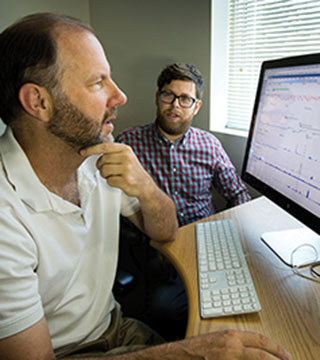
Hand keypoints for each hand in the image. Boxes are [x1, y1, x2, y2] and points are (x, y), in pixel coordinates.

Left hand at [80, 143, 153, 198]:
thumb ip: (112, 152)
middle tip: (108, 170)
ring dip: (105, 175)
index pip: (104, 146)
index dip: (92, 149)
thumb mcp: (125, 156)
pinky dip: (111, 182)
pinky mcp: (126, 180)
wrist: (144, 185)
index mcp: (125, 149)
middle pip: (102, 160)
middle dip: (101, 166)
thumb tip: (92, 149)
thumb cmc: (132, 170)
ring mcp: (127, 169)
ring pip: (104, 170)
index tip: (82, 152)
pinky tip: (119, 181)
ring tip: (114, 175)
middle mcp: (126, 157)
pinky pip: (109, 181)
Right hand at [172, 330, 290, 359]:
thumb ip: (236, 343)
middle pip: (262, 356)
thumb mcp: (219, 339)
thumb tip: (254, 350)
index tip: (286, 355)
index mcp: (231, 336)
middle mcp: (232, 348)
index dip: (276, 348)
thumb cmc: (197, 348)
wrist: (179, 356)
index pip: (260, 340)